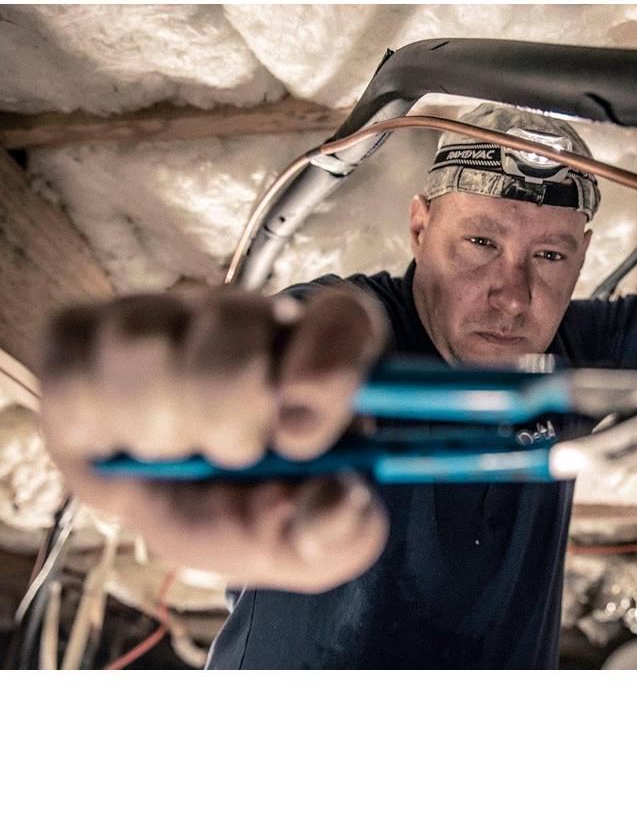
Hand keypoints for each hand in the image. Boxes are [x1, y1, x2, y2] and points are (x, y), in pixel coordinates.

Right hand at [38, 285, 390, 591]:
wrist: (188, 518)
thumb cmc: (260, 514)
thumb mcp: (315, 542)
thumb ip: (342, 531)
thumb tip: (338, 498)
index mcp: (324, 353)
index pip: (342, 318)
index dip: (324, 363)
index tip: (300, 433)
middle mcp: (249, 316)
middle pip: (234, 322)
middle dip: (229, 414)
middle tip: (236, 455)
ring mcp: (167, 316)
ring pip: (147, 338)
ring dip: (160, 421)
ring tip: (178, 450)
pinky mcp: (86, 336)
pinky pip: (72, 354)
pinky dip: (94, 413)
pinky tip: (123, 440)